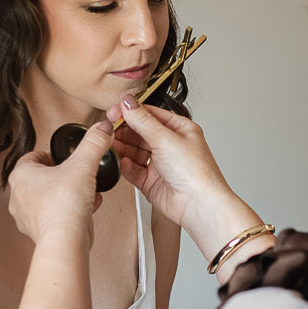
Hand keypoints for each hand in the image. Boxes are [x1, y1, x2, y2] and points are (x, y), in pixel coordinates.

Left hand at [6, 123, 107, 245]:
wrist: (65, 241)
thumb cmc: (63, 206)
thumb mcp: (83, 165)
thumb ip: (93, 143)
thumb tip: (101, 128)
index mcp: (21, 176)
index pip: (32, 157)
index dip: (51, 154)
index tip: (63, 156)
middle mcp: (19, 197)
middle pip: (40, 178)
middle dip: (60, 175)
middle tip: (74, 173)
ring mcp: (27, 217)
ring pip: (47, 199)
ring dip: (66, 194)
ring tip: (83, 191)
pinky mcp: (40, 233)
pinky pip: (55, 216)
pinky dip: (70, 211)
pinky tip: (88, 207)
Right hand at [112, 101, 263, 259]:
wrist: (199, 205)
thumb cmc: (196, 173)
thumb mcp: (166, 138)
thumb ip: (143, 121)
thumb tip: (128, 104)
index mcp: (179, 129)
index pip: (150, 115)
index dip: (130, 112)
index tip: (114, 112)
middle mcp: (170, 145)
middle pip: (139, 133)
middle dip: (124, 131)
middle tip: (109, 130)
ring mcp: (160, 164)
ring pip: (134, 151)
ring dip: (122, 148)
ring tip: (111, 145)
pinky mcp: (151, 181)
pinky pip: (133, 169)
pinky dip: (125, 165)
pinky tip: (120, 161)